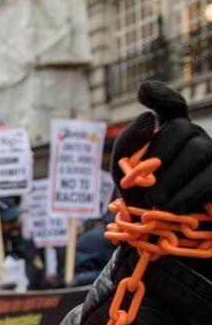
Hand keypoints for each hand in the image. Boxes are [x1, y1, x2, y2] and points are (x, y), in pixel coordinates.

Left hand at [111, 81, 211, 212]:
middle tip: (145, 186)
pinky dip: (185, 195)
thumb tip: (147, 117)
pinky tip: (171, 208)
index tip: (144, 91)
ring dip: (169, 181)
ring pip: (197, 151)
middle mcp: (195, 137)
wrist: (157, 234)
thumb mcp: (122, 173)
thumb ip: (127, 144)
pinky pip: (209, 179)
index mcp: (168, 133)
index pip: (171, 106)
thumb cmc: (139, 200)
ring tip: (155, 202)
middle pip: (180, 129)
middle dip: (157, 158)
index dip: (161, 95)